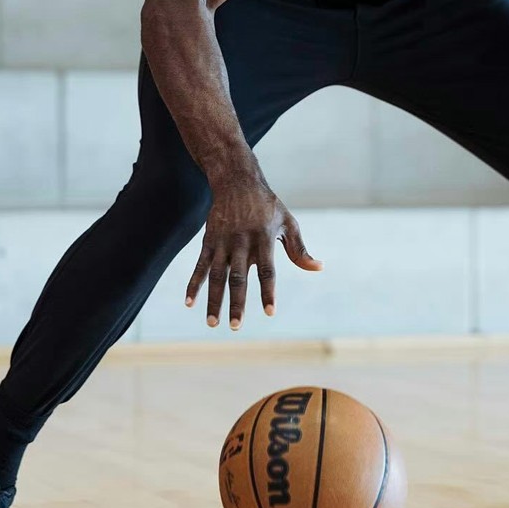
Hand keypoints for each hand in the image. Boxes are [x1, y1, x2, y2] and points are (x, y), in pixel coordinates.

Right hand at [184, 174, 321, 328]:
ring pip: (217, 275)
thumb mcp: (287, 222)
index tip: (270, 312)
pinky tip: (189, 303)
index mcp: (264, 238)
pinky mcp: (208, 241)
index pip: (267, 270)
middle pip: (238, 277)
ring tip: (212, 323)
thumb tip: (319, 268)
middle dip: (236, 303)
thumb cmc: (267, 206)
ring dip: (214, 300)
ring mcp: (223, 241)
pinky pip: (200, 265)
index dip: (268, 291)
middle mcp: (242, 241)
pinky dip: (194, 284)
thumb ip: (299, 249)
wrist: (236, 181)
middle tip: (236, 326)